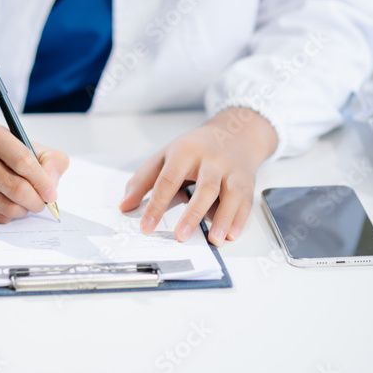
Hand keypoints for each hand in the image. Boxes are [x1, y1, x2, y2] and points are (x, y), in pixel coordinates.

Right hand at [0, 111, 68, 222]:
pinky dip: (7, 215)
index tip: (52, 193)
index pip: (23, 161)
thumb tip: (52, 186)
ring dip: (23, 210)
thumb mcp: (17, 140)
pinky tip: (5, 204)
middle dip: (36, 201)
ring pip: (6, 208)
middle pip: (16, 189)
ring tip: (24, 203)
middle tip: (41, 203)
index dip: (43, 181)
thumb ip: (46, 158)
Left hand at [119, 108, 276, 245]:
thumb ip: (144, 180)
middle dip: (192, 214)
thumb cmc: (195, 148)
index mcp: (185, 152)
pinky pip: (245, 202)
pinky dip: (240, 219)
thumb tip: (125, 205)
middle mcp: (211, 160)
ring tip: (214, 240)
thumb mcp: (165, 156)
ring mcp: (231, 171)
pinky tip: (231, 235)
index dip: (156, 204)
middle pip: (204, 187)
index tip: (146, 226)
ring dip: (223, 218)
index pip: (168, 180)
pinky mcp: (247, 182)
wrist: (234, 133)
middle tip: (181, 236)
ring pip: (230, 194)